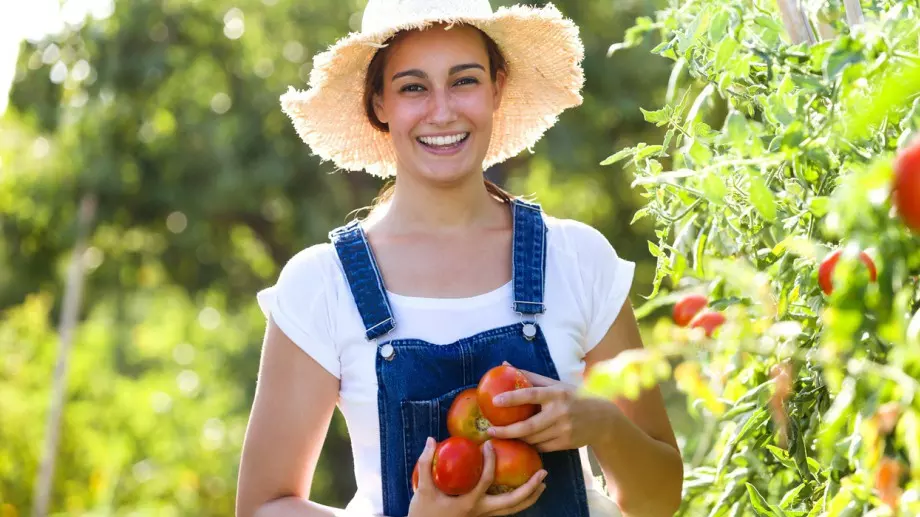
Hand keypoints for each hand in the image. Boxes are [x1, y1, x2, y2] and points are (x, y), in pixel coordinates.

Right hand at [408, 437, 546, 516]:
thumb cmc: (422, 513)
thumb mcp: (423, 489)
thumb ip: (426, 463)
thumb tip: (431, 440)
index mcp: (468, 503)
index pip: (486, 480)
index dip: (489, 461)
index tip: (490, 444)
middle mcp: (480, 512)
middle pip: (512, 503)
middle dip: (530, 488)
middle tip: (543, 473)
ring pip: (513, 510)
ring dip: (530, 497)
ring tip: (542, 484)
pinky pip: (506, 511)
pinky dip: (519, 502)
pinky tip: (524, 491)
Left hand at [486, 363, 607, 452]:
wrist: (603, 419)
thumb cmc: (573, 397)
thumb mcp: (556, 384)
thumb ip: (530, 376)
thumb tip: (504, 364)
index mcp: (556, 394)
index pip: (531, 394)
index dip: (512, 398)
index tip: (495, 401)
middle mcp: (560, 412)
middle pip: (528, 426)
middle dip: (506, 431)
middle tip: (490, 430)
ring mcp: (563, 430)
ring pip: (532, 439)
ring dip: (516, 438)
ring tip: (501, 435)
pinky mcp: (565, 444)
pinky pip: (541, 447)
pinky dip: (529, 444)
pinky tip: (520, 441)